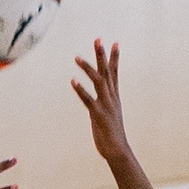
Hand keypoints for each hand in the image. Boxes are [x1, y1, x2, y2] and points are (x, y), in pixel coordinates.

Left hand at [72, 41, 129, 164]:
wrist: (117, 150)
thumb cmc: (111, 134)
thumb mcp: (108, 114)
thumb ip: (104, 104)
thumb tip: (98, 100)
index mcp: (114, 97)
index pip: (115, 73)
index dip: (114, 58)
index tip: (115, 42)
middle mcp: (111, 98)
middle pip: (107, 72)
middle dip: (102, 55)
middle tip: (98, 39)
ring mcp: (106, 105)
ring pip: (98, 81)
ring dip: (88, 68)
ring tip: (76, 57)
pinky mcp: (98, 115)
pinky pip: (88, 100)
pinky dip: (80, 90)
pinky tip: (72, 80)